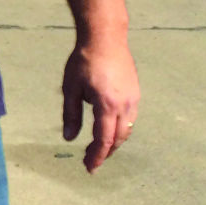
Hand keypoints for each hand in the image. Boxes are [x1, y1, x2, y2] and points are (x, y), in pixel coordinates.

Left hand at [62, 40, 139, 172]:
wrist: (105, 37)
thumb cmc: (84, 61)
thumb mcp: (71, 88)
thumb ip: (71, 115)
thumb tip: (69, 138)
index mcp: (107, 105)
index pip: (104, 140)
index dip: (97, 156)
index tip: (89, 167)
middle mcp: (125, 105)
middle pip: (118, 138)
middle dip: (106, 152)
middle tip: (92, 161)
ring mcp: (133, 98)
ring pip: (127, 129)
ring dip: (114, 142)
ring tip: (100, 148)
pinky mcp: (136, 92)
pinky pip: (130, 117)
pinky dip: (120, 128)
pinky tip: (109, 128)